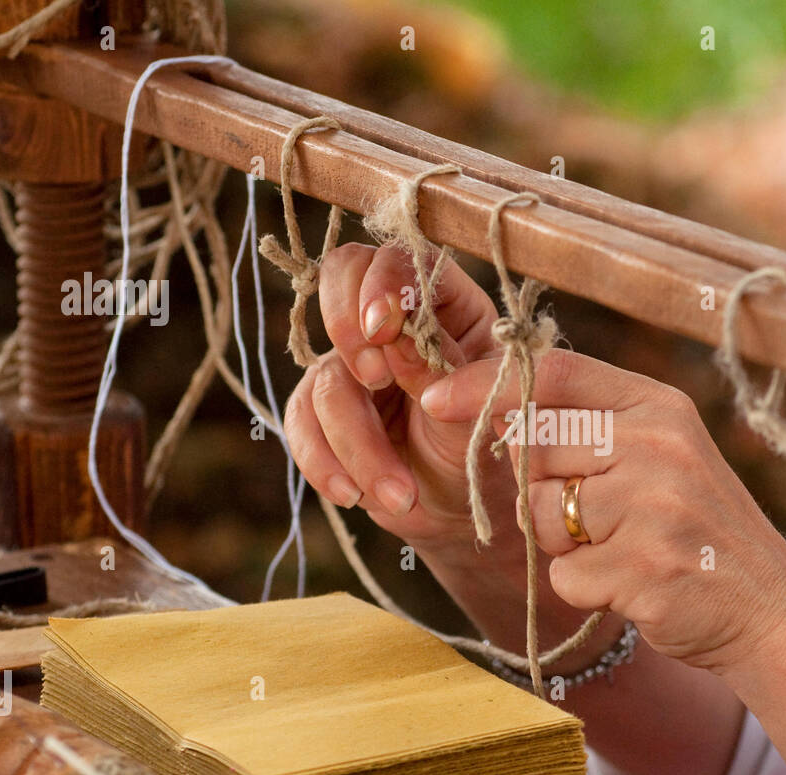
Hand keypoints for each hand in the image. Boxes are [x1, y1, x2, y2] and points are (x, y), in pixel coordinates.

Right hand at [284, 243, 516, 548]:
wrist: (461, 506)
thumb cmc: (484, 450)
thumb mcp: (479, 412)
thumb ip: (444, 373)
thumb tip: (397, 342)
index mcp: (446, 304)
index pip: (403, 257)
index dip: (384, 283)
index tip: (383, 329)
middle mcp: (393, 322)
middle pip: (341, 276)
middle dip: (346, 326)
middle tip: (374, 380)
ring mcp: (352, 361)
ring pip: (326, 375)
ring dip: (357, 440)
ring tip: (399, 493)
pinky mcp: (321, 405)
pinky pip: (301, 421)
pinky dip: (324, 462)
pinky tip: (353, 495)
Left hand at [419, 349, 785, 672]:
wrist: (769, 609)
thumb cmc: (699, 529)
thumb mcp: (662, 453)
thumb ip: (592, 426)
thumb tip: (497, 416)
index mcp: (659, 406)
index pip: (551, 374)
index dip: (483, 383)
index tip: (434, 399)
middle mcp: (658, 445)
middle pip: (531, 449)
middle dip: (540, 490)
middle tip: (596, 516)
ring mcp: (654, 508)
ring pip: (539, 516)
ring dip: (564, 544)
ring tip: (625, 550)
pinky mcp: (644, 570)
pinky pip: (564, 576)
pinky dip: (586, 590)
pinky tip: (634, 587)